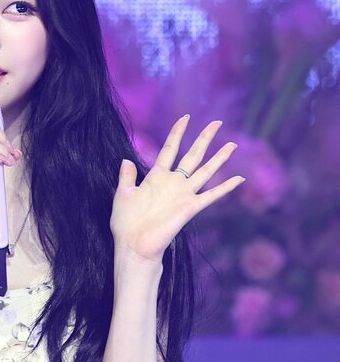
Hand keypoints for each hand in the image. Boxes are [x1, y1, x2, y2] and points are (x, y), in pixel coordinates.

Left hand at [109, 116, 243, 263]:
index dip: (178, 132)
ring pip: (205, 171)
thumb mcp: (123, 194)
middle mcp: (173, 182)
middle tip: (217, 122)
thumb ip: (126, 176)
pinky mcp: (190, 208)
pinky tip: (239, 179)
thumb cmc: (125, 222)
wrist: (134, 244)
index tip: (185, 117)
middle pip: (193, 155)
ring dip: (219, 158)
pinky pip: (211, 195)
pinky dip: (225, 188)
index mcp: (156, 176)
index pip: (170, 148)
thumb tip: (126, 159)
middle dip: (205, 138)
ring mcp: (183, 194)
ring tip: (232, 145)